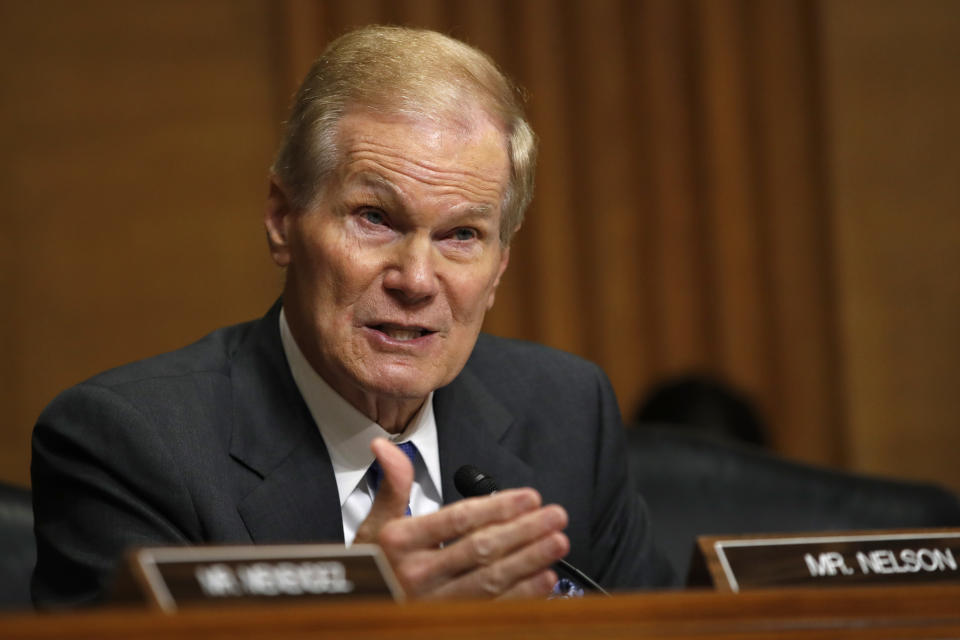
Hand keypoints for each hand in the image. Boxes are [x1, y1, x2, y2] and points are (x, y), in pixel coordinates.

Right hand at [353, 438, 569, 599]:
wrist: (358, 611)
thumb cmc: (372, 565)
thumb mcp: (374, 524)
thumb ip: (392, 485)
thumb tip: (386, 445)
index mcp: (399, 542)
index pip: (457, 520)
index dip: (497, 507)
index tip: (529, 496)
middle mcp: (416, 574)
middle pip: (480, 549)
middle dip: (524, 531)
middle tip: (555, 516)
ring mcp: (432, 603)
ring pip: (490, 581)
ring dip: (529, 561)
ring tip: (557, 543)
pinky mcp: (446, 622)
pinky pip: (490, 608)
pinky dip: (521, 594)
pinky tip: (544, 579)